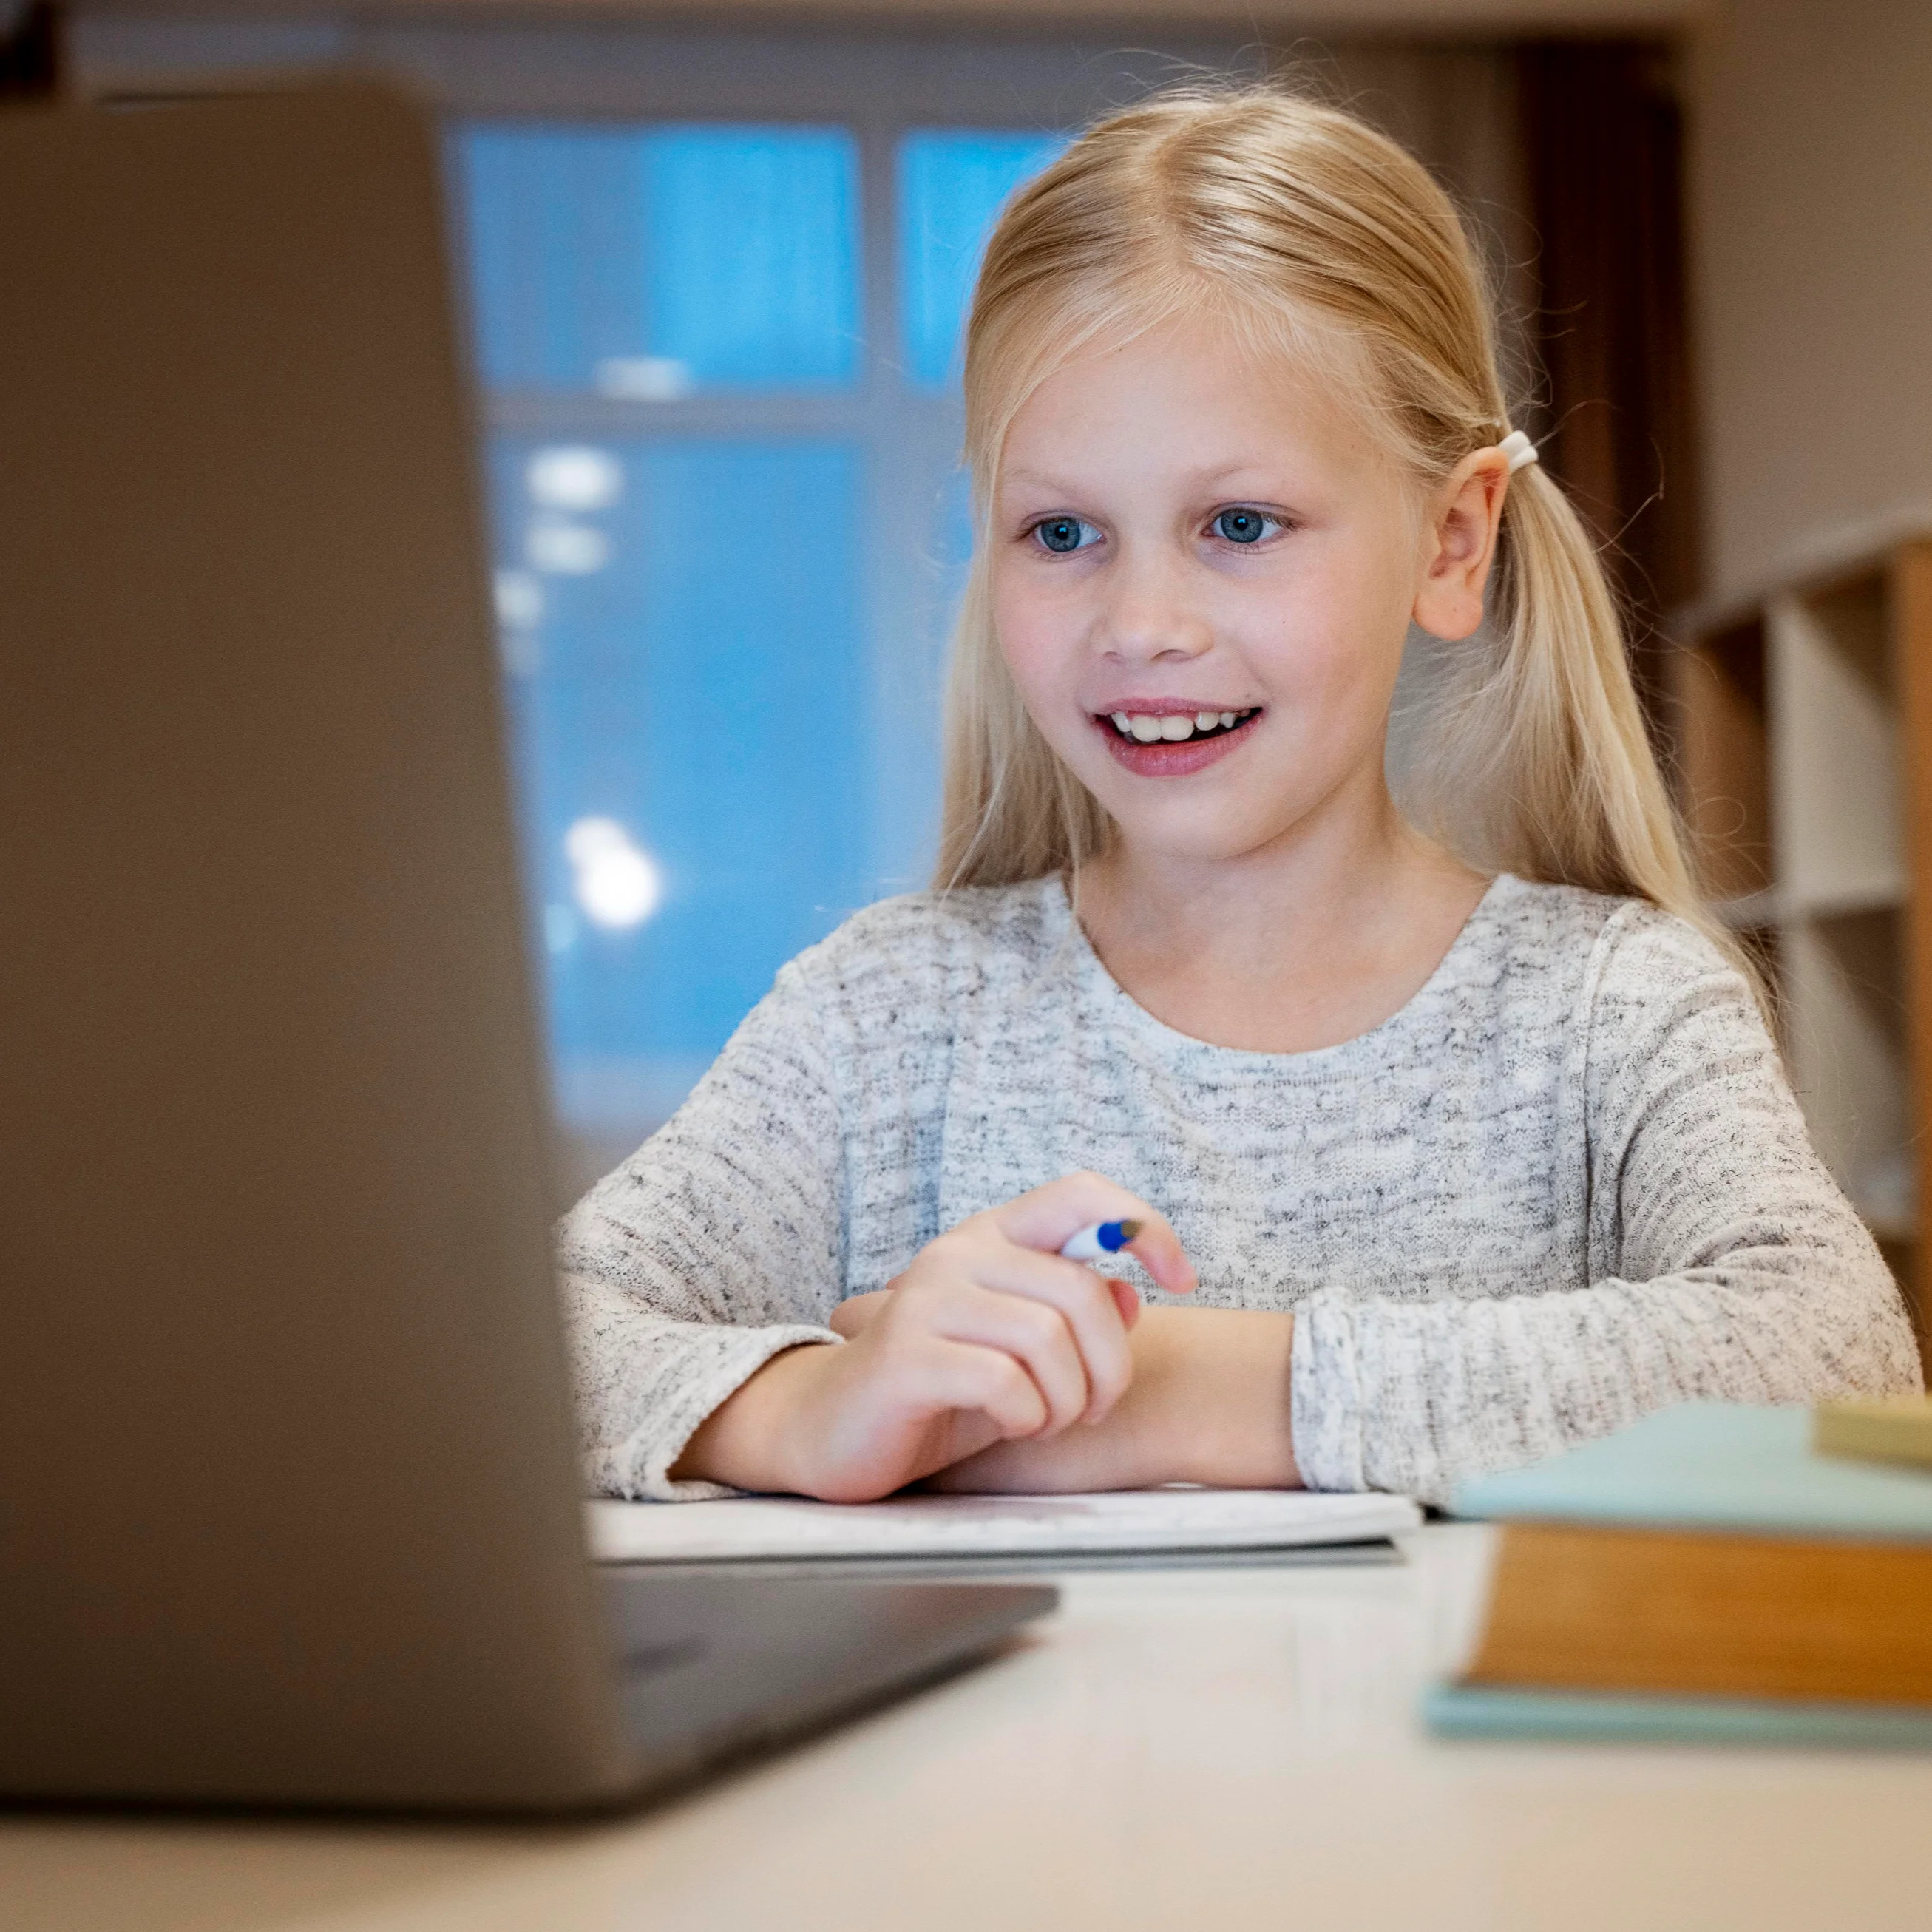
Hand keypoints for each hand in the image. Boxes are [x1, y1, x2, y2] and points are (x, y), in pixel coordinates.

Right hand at [669, 1173, 1194, 1501]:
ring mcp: (927, 1299)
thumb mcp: (1019, 1349)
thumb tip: (1131, 1292)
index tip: (1182, 1278)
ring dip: (1067, 1400)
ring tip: (1045, 1421)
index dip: (1145, 1225)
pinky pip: (1004, 1382)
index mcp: (992, 1237)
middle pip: (1081, 1290)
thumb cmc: (938, 1389)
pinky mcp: (906, 1354)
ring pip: (1048, 1338)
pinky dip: (1027, 1418)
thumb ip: (1073, 1316)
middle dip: (1110, 1366)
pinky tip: (1009, 1426)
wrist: (831, 1428)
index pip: (1082, 1194)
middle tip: (1090, 1409)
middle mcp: (959, 1252)